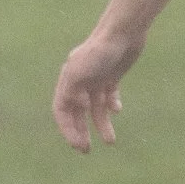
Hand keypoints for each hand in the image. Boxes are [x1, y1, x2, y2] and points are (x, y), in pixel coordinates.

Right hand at [51, 27, 141, 152]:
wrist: (123, 32)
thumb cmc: (100, 50)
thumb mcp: (81, 69)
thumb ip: (73, 88)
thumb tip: (77, 108)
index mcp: (68, 81)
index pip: (62, 110)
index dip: (67, 128)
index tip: (77, 144)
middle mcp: (80, 82)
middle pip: (76, 113)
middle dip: (80, 132)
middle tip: (86, 151)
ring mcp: (95, 80)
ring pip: (95, 108)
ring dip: (101, 125)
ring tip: (110, 142)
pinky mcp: (111, 76)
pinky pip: (108, 96)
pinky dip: (112, 106)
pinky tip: (117, 110)